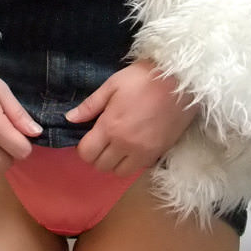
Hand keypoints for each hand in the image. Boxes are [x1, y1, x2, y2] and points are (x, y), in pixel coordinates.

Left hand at [64, 58, 200, 175]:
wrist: (181, 81)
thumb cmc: (143, 78)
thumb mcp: (112, 85)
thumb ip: (90, 105)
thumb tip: (69, 119)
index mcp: (110, 127)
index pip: (87, 153)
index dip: (83, 147)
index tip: (89, 136)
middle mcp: (125, 145)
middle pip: (101, 166)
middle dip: (97, 155)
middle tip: (102, 140)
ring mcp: (144, 152)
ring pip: (120, 172)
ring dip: (114, 163)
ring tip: (117, 146)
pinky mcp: (159, 153)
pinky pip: (139, 168)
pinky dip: (132, 162)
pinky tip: (134, 146)